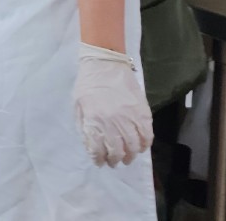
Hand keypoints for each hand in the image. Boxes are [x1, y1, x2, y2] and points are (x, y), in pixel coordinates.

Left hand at [73, 43, 153, 165]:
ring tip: (127, 158)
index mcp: (95, 119)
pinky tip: (140, 147)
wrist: (105, 62)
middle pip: (118, 151)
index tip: (100, 162)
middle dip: (115, 160)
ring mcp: (130, 117)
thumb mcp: (78, 104)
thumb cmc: (88, 82)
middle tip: (114, 162)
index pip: (98, 149)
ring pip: (133, 146)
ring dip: (130, 155)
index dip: (99, 159)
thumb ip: (85, 126)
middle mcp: (113, 121)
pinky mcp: (143, 111)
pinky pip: (147, 135)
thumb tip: (91, 145)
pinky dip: (144, 145)